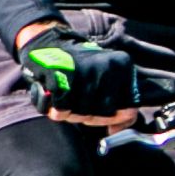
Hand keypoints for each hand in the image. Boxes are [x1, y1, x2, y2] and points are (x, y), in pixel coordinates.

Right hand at [19, 31, 137, 118]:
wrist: (46, 45)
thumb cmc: (78, 68)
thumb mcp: (106, 80)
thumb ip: (118, 105)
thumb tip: (115, 130)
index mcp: (121, 66)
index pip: (128, 109)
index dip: (114, 119)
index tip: (103, 116)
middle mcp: (106, 66)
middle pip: (104, 114)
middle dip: (90, 117)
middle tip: (79, 106)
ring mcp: (84, 71)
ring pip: (83, 113)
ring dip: (71, 114)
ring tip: (66, 102)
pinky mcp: (61, 77)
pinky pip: (63, 110)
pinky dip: (57, 110)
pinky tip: (54, 101)